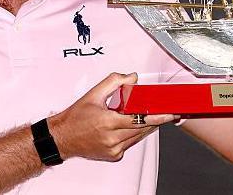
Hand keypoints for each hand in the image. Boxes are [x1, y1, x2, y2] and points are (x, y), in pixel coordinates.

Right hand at [48, 72, 178, 161]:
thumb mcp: (93, 94)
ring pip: (138, 137)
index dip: (157, 116)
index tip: (169, 113)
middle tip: (164, 110)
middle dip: (155, 119)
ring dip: (146, 127)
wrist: (62, 138)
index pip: (139, 119)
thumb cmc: (76, 117)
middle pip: (142, 129)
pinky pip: (130, 143)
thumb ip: (114, 82)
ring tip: (148, 116)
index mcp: (108, 122)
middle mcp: (112, 138)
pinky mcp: (114, 155)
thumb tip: (132, 77)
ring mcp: (113, 149)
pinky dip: (134, 134)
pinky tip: (131, 126)